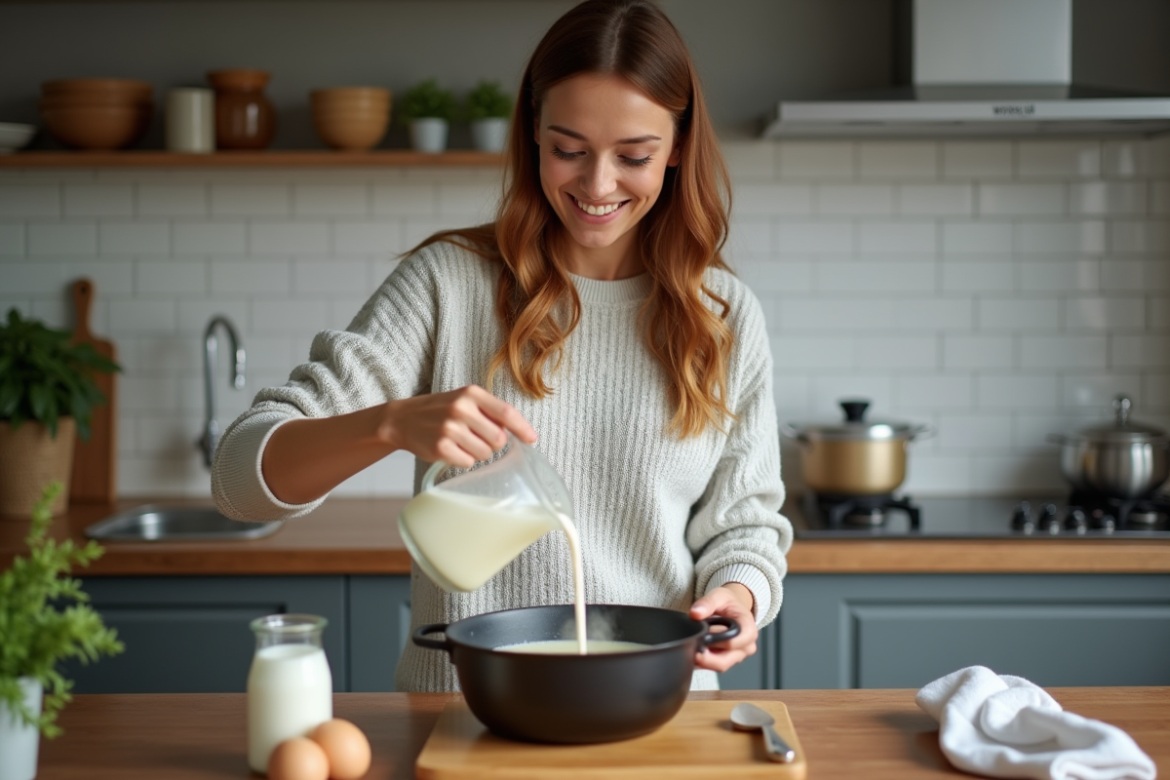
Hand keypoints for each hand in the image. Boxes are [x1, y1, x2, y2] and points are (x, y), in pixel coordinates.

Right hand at [377, 385, 536, 467]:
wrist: (403, 419)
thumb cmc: (441, 410)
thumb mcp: (465, 400)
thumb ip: (490, 412)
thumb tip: (520, 431)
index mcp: (472, 394)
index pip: (506, 412)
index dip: (522, 428)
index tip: (532, 440)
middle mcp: (461, 409)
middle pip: (499, 439)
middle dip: (494, 444)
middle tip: (477, 438)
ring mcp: (450, 428)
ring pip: (485, 453)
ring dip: (478, 453)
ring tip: (462, 442)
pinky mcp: (440, 447)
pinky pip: (468, 463)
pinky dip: (464, 460)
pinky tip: (452, 450)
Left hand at [689, 584, 757, 672]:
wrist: (732, 609)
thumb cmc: (729, 603)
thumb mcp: (719, 596)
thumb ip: (708, 603)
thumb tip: (695, 613)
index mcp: (748, 630)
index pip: (733, 643)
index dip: (715, 641)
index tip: (702, 637)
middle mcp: (746, 647)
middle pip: (724, 661)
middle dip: (706, 656)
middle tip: (691, 647)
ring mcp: (736, 656)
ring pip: (718, 666)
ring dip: (703, 659)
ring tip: (692, 646)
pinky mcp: (726, 660)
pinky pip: (712, 666)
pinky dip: (702, 661)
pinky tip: (694, 651)